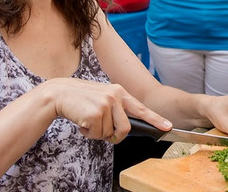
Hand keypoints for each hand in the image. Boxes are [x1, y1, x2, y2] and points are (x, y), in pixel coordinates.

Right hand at [47, 79, 170, 143]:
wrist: (60, 93)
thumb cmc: (82, 98)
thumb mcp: (103, 98)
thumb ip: (116, 110)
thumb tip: (124, 130)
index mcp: (119, 91)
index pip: (141, 108)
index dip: (156, 119)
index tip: (168, 126)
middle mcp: (115, 96)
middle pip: (125, 128)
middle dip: (115, 136)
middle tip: (103, 133)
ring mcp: (105, 104)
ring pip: (109, 133)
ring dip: (97, 133)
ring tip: (88, 120)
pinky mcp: (95, 114)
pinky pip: (96, 134)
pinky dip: (88, 133)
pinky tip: (81, 121)